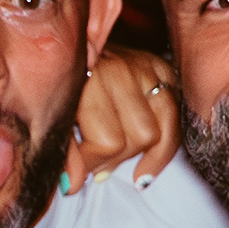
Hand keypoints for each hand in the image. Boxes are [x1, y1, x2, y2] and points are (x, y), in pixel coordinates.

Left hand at [68, 51, 182, 191]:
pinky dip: (163, 150)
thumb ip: (64, 152)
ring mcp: (145, 66)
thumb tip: (71, 186)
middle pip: (136, 138)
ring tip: (116, 161)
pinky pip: (174, 119)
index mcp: (87, 77)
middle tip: (96, 164)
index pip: (107, 141)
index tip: (79, 169)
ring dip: (137, 155)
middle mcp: (120, 69)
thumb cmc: (61, 86)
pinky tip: (146, 167)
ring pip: (157, 132)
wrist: (71, 42)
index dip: (93, 164)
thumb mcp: (54, 118)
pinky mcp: (162, 68)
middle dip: (114, 160)